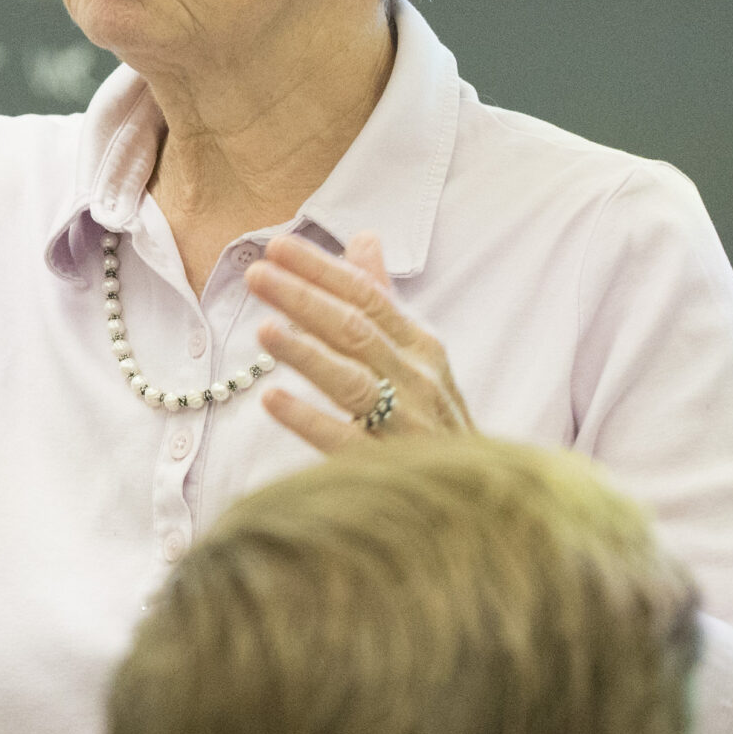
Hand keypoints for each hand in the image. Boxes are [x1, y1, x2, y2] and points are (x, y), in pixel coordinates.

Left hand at [246, 233, 474, 451]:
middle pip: (355, 330)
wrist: (476, 497)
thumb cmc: (432, 417)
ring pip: (352, 381)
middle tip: (256, 275)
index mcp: (420, 346)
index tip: (276, 246)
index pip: (367, 295)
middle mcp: (417, 379)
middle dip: (305, 299)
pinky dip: (310, 420)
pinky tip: (273, 400)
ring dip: (307, 353)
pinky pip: (347, 442)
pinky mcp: (392, 469)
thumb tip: (364, 236)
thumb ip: (383, 297)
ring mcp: (408, 425)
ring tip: (263, 330)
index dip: (322, 269)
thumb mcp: (416, 353)